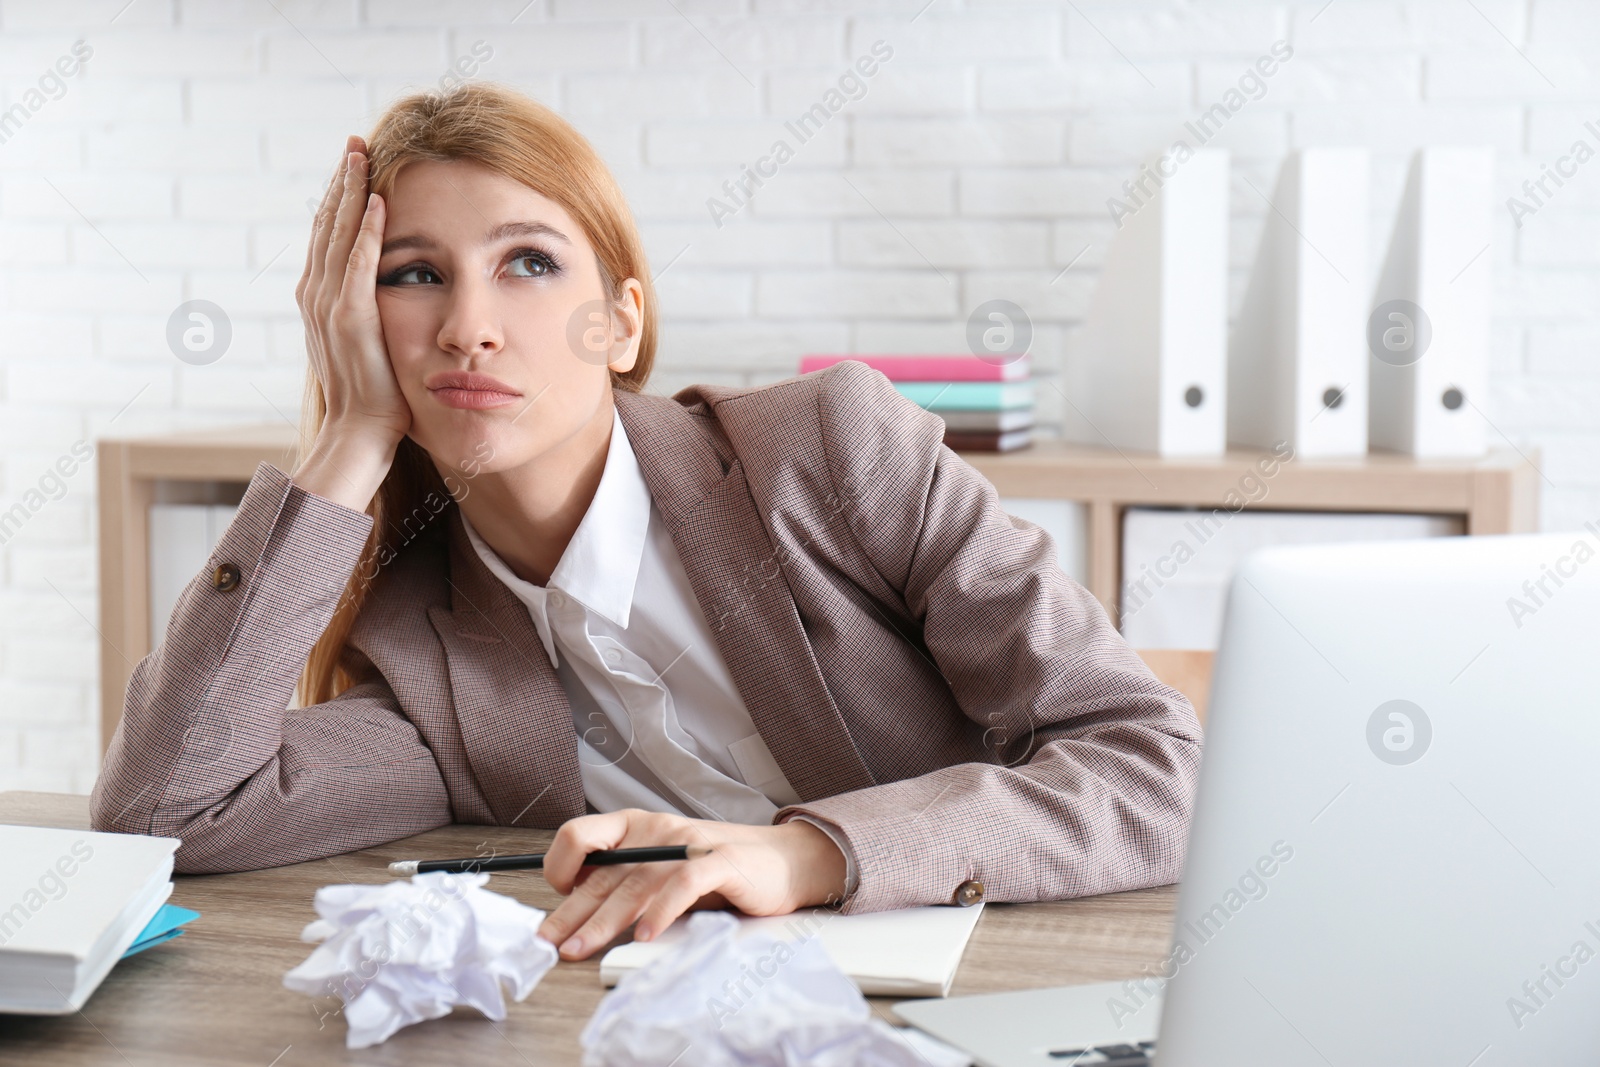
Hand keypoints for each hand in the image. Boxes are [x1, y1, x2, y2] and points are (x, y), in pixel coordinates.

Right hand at [291, 135, 411, 511]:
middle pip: (327, 225)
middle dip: (341, 183)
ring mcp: (330, 307)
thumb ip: (368, 312)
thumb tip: (384, 292)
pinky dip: (367, 233)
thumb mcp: (368, 343)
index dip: (340, 199)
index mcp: (320, 299)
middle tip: (354, 144)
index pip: (329, 236)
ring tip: (362, 157)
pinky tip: (379, 204)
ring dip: (351, 194)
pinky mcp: (351, 320)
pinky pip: (358, 266)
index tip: (353, 165)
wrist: (360, 432)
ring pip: (338, 236)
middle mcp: (317, 296)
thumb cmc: (374, 395)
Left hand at [535, 810, 849, 960]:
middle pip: (603, 874)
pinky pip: (682, 886)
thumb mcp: (660, 868)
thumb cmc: (715, 870)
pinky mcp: (720, 862)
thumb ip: (624, 881)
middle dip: (571, 914)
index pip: (579, 835)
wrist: (781, 861)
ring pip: (635, 885)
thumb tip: (574, 911)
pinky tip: (645, 936)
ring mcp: (687, 843)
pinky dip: (661, 912)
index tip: (559, 899)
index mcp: (635, 825)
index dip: (560, 866)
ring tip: (580, 949)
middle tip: (548, 944)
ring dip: (603, 923)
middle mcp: (655, 830)